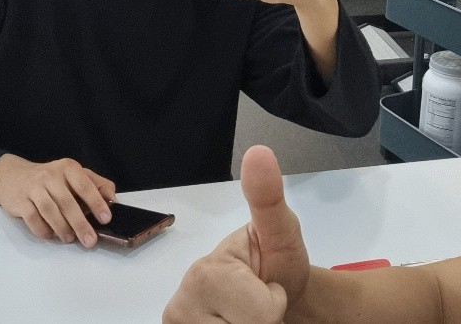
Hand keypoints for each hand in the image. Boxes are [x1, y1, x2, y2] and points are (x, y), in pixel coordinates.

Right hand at [0, 153, 114, 246]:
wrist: (13, 176)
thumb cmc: (50, 180)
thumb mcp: (74, 175)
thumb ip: (95, 184)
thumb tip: (113, 199)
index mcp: (68, 168)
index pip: (85, 185)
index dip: (96, 202)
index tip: (106, 219)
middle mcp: (50, 175)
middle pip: (67, 202)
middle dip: (81, 224)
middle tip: (90, 240)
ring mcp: (33, 188)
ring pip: (50, 211)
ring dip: (62, 229)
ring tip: (70, 239)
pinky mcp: (19, 201)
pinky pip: (32, 219)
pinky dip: (43, 230)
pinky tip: (50, 235)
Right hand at [164, 146, 311, 322]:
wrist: (277, 296)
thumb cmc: (278, 263)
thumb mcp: (282, 230)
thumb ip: (269, 199)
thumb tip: (258, 154)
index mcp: (205, 271)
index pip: (260, 312)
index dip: (272, 303)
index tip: (267, 286)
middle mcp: (180, 301)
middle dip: (261, 319)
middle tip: (257, 302)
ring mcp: (179, 323)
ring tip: (247, 313)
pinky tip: (233, 320)